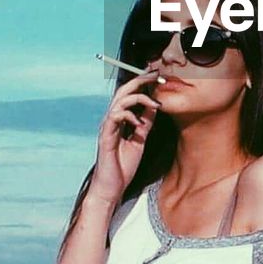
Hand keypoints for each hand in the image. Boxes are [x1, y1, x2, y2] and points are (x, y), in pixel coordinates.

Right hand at [90, 67, 161, 205]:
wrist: (111, 188)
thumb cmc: (123, 166)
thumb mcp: (140, 140)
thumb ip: (145, 123)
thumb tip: (155, 106)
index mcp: (119, 119)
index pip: (129, 94)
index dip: (142, 82)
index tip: (157, 75)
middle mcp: (111, 120)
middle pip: (123, 91)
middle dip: (140, 80)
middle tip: (156, 75)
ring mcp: (107, 127)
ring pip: (119, 101)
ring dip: (139, 98)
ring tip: (155, 103)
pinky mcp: (105, 137)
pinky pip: (115, 118)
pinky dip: (129, 116)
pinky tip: (140, 122)